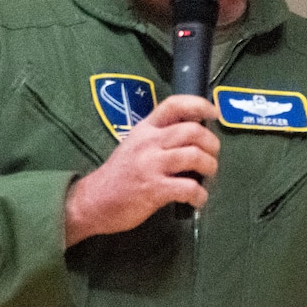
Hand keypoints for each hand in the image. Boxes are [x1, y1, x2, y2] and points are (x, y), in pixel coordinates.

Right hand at [63, 95, 219, 244]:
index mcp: (145, 129)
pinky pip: (188, 187)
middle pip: (192, 131)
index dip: (199, 105)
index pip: (174, 105)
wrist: (93, 201)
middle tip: (211, 156)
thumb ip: (159, 138)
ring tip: (207, 176)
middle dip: (211, 144)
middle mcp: (148, 142)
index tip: (214, 113)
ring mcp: (150, 165)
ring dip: (209, 167)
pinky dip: (200, 195)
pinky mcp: (154, 189)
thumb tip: (194, 137)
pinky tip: (197, 199)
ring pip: (194, 156)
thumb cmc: (118, 175)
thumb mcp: (135, 145)